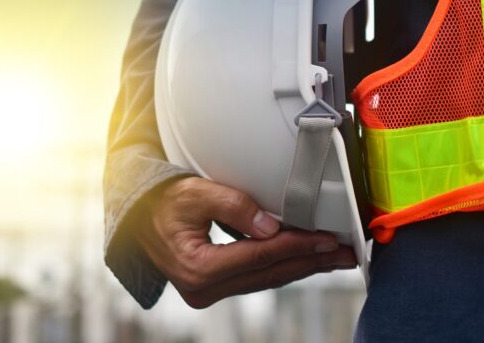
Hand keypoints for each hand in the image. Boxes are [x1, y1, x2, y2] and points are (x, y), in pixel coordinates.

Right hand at [137, 176, 356, 307]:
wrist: (138, 216)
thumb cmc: (163, 201)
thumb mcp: (195, 193)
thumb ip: (233, 206)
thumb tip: (273, 227)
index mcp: (197, 268)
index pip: (259, 256)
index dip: (296, 246)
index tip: (327, 239)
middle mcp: (203, 288)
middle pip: (269, 274)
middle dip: (310, 262)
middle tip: (345, 254)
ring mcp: (208, 291)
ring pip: (266, 279)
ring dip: (302, 266)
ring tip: (334, 258)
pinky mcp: (214, 287)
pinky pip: (256, 278)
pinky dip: (283, 266)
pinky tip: (304, 260)